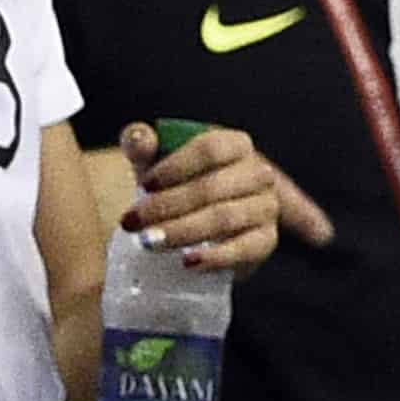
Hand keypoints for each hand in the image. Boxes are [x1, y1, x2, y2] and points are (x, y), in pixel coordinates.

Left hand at [115, 122, 325, 275]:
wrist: (199, 222)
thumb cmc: (177, 182)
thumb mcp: (156, 160)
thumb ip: (141, 143)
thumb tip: (138, 138)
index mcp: (235, 144)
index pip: (209, 149)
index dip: (175, 167)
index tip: (144, 186)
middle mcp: (258, 173)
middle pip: (212, 187)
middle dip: (167, 205)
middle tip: (133, 222)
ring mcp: (266, 207)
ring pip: (224, 218)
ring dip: (182, 231)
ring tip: (149, 242)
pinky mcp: (265, 241)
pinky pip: (244, 249)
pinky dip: (215, 256)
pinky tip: (188, 262)